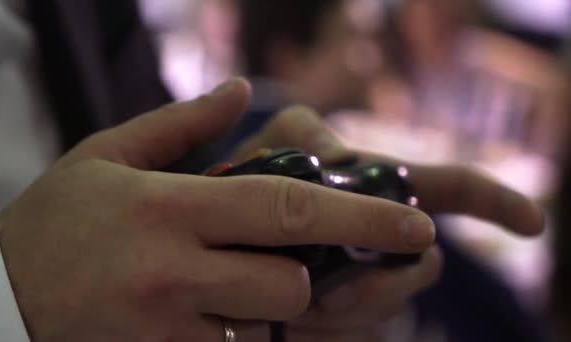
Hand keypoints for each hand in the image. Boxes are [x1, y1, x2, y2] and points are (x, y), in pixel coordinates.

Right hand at [0, 79, 435, 341]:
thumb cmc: (56, 220)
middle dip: (303, 271)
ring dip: (264, 305)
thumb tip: (241, 92)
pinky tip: (198, 312)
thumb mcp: (107, 155)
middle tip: (275, 254)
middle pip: (292, 280)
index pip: (287, 207)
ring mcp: (168, 327)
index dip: (360, 215)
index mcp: (170, 207)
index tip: (415, 223)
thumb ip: (184, 124)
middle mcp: (174, 270)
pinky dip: (233, 334)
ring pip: (265, 324)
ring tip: (221, 283)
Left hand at [233, 105, 544, 340]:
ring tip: (290, 309)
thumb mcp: (279, 141)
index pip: (450, 188)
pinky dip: (325, 337)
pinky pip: (353, 338)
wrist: (230, 224)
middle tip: (328, 293)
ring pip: (387, 311)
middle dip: (383, 287)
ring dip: (343, 316)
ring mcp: (369, 280)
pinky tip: (290, 327)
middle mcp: (388, 237)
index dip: (495, 201)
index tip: (532, 223)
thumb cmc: (261, 171)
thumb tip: (336, 153)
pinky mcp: (343, 318)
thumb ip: (304, 134)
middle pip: (421, 269)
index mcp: (383, 191)